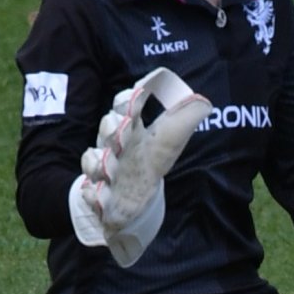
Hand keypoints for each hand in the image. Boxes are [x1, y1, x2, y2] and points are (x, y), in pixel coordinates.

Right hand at [67, 67, 211, 266]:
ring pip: (94, 161)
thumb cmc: (149, 161)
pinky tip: (100, 194)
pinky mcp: (99, 195)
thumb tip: (203, 103)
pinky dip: (93, 194)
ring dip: (99, 162)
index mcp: (132, 128)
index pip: (125, 106)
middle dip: (113, 127)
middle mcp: (114, 146)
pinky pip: (90, 192)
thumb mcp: (171, 139)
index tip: (140, 94)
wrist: (129, 199)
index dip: (130, 99)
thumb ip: (185, 117)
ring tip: (110, 167)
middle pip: (107, 130)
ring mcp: (104, 171)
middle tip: (126, 126)